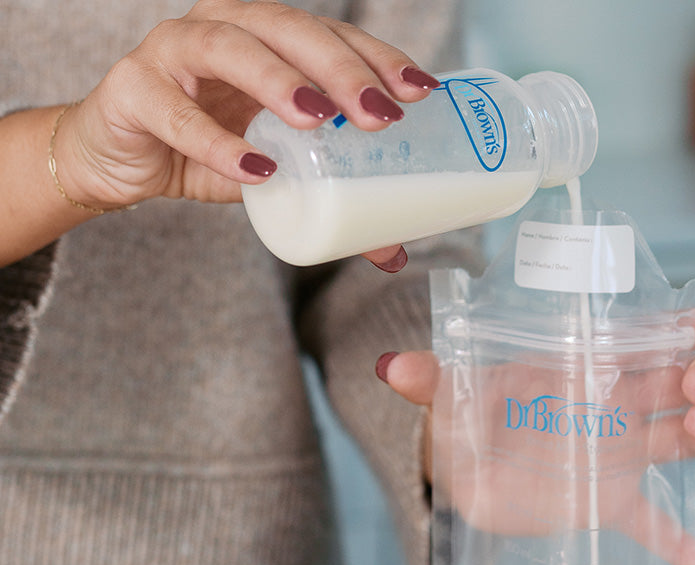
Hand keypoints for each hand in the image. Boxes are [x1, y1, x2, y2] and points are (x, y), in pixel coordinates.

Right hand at [49, 0, 440, 265]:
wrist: (121, 160)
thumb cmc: (207, 152)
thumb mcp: (277, 174)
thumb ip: (329, 200)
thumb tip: (394, 253)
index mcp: (266, 38)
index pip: (330, 36)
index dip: (376, 57)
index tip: (419, 92)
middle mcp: (223, 28)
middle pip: (287, 31)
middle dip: (339, 70)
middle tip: (379, 116)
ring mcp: (173, 52)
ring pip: (228, 48)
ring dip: (277, 80)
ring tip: (319, 119)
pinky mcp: (134, 89)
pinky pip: (177, 115)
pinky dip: (217, 142)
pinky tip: (255, 170)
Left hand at [379, 310, 694, 564]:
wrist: (465, 463)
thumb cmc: (468, 414)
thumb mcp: (451, 393)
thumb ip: (431, 378)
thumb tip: (389, 367)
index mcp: (584, 368)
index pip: (645, 340)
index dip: (683, 329)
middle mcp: (614, 407)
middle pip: (680, 386)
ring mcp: (619, 456)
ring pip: (683, 441)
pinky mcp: (610, 503)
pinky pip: (659, 526)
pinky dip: (690, 547)